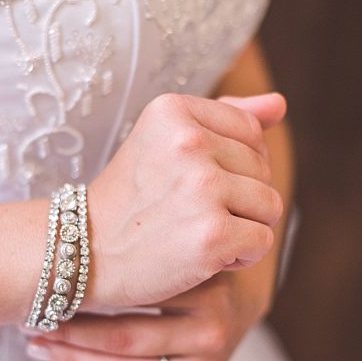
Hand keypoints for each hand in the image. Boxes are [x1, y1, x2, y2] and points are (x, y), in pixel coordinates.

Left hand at [25, 264, 273, 360]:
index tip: (36, 299)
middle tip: (30, 331)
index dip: (75, 305)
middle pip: (125, 344)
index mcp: (205, 291)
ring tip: (44, 351)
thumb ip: (141, 249)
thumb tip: (59, 257)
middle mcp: (213, 331)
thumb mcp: (179, 245)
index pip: (129, 306)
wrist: (246, 290)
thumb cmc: (197, 261)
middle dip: (70, 339)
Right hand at [85, 92, 286, 310]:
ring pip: (270, 206)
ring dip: (244, 228)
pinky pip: (263, 241)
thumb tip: (279, 103)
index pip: (252, 132)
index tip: (193, 182)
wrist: (82, 255)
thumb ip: (225, 118)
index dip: (235, 166)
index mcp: (174, 110)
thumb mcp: (165, 142)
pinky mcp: (212, 234)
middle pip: (263, 170)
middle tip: (189, 212)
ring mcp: (201, 188)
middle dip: (239, 199)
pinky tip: (204, 255)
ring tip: (198, 232)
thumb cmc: (131, 200)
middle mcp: (188, 142)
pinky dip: (241, 257)